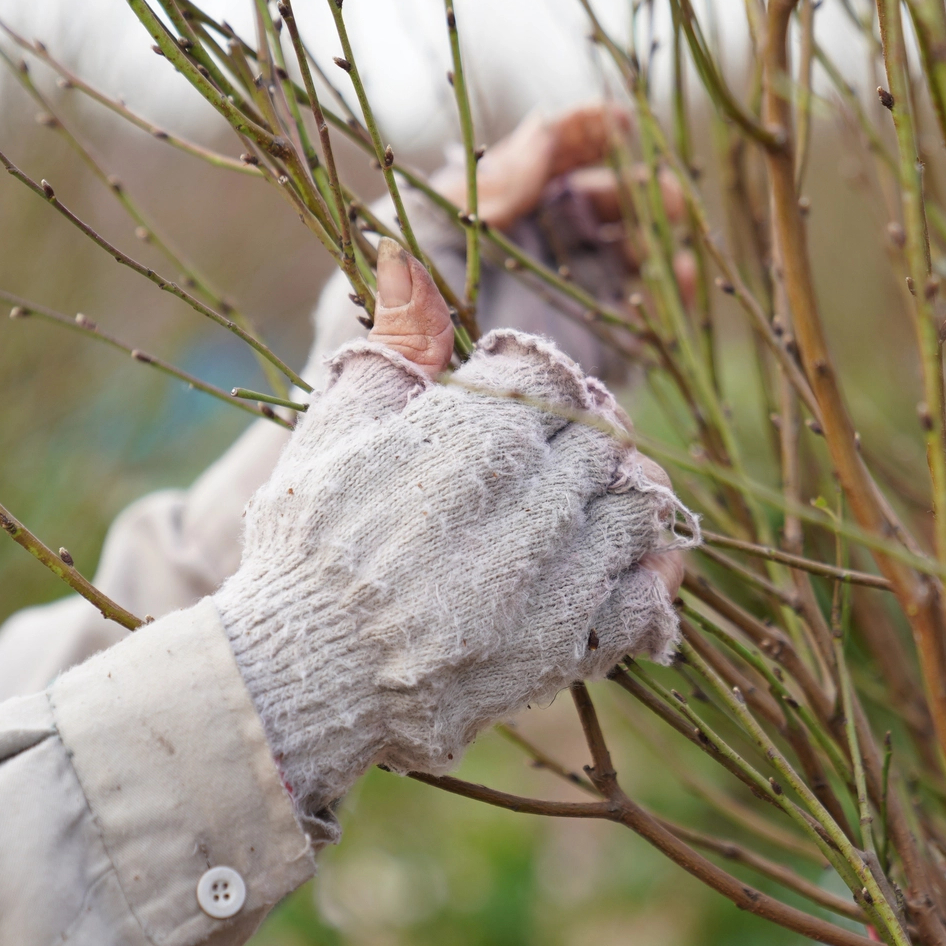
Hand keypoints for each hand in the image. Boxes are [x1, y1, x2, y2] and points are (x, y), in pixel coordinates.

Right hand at [218, 243, 689, 818]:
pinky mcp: (566, 648)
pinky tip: (617, 569)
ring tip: (588, 501)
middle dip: (582, 433)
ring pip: (634, 508)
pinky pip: (643, 598)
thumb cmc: (304, 551)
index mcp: (472, 436)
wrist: (301, 677)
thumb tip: (407, 268)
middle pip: (600, 436)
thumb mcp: (328, 435)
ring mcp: (554, 580)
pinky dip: (644, 578)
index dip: (536, 376)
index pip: (547, 374)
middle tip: (559, 448)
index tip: (518, 393)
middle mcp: (528, 503)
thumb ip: (388, 354)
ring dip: (620, 497)